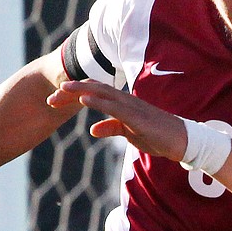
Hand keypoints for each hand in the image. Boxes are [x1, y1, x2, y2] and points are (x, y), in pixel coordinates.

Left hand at [49, 79, 184, 159]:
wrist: (181, 141)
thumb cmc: (157, 136)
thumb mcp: (129, 134)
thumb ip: (111, 128)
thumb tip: (92, 130)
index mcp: (122, 104)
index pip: (94, 93)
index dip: (74, 94)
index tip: (55, 100)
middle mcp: (124, 100)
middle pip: (93, 89)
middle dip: (71, 91)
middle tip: (50, 97)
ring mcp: (131, 107)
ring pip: (102, 93)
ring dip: (80, 91)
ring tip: (62, 90)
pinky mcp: (137, 117)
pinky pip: (114, 107)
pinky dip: (98, 103)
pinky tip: (84, 101)